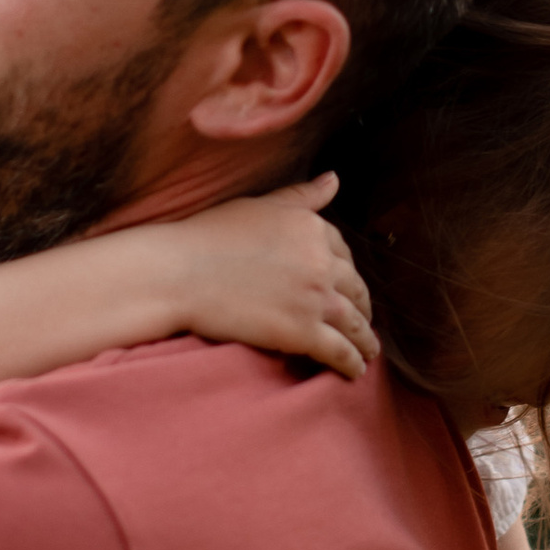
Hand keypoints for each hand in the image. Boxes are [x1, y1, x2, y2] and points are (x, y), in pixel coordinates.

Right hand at [170, 176, 377, 381]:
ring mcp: (315, 298)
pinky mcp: (303, 332)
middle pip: (355, 288)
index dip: (347, 273)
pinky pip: (340, 350)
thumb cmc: (210, 235)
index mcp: (313, 228)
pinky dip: (352, 363)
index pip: (344, 253)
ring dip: (365, 340)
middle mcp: (322, 262)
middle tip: (363, 321)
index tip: (347, 286)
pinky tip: (356, 370)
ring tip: (368, 352)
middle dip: (362, 307)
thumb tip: (334, 179)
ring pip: (354, 323)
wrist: (181, 273)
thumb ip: (301, 197)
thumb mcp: (260, 206)